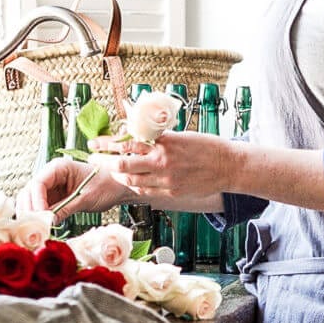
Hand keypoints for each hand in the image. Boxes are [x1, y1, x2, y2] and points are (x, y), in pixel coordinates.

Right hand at [16, 158, 126, 222]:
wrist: (118, 186)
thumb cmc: (106, 185)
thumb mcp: (87, 198)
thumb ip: (66, 208)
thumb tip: (49, 221)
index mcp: (59, 167)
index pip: (38, 183)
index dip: (36, 201)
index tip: (41, 217)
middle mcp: (51, 175)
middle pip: (29, 191)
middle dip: (30, 208)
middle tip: (36, 226)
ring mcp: (51, 186)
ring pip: (31, 200)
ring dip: (32, 214)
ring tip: (38, 228)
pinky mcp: (54, 197)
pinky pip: (41, 207)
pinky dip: (40, 217)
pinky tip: (43, 227)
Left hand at [87, 131, 232, 200]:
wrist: (229, 166)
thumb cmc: (207, 146)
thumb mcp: (181, 135)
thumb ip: (157, 136)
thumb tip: (135, 129)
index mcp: (164, 143)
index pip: (127, 142)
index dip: (106, 144)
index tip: (94, 143)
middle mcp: (162, 162)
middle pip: (123, 165)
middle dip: (104, 163)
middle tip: (94, 159)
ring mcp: (167, 181)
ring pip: (131, 181)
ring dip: (118, 176)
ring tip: (112, 171)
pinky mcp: (172, 193)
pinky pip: (145, 192)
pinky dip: (135, 186)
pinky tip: (131, 181)